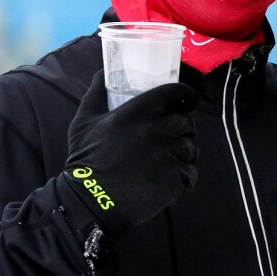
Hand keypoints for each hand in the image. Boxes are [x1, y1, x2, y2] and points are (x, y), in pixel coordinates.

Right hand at [61, 70, 198, 237]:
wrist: (90, 202)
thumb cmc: (86, 160)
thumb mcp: (85, 121)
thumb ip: (96, 93)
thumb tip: (102, 72)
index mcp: (137, 112)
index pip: (175, 93)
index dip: (185, 96)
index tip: (186, 101)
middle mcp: (156, 129)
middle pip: (185, 121)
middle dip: (180, 128)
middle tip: (167, 138)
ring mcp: (169, 154)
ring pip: (191, 146)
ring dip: (183, 152)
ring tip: (165, 161)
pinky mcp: (177, 178)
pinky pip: (191, 172)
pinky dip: (183, 177)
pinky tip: (166, 180)